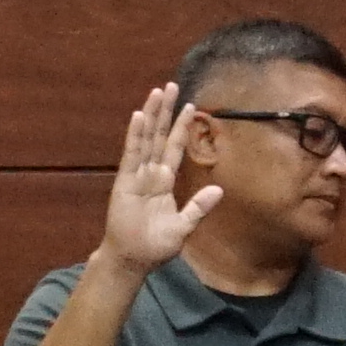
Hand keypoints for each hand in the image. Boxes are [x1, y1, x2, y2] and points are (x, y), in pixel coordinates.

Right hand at [100, 80, 221, 276]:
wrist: (133, 260)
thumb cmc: (155, 246)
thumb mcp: (184, 227)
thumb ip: (198, 208)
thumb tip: (219, 191)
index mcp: (165, 182)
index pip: (175, 148)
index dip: (182, 127)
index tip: (191, 106)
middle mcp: (151, 173)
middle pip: (160, 135)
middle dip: (166, 111)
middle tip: (171, 85)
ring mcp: (137, 175)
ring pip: (146, 138)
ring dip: (151, 115)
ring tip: (157, 92)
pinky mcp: (125, 181)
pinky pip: (131, 154)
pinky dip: (135, 135)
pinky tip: (138, 116)